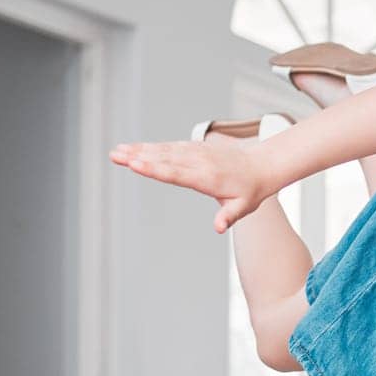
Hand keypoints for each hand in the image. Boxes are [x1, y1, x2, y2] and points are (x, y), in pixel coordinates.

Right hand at [110, 137, 273, 233]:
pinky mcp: (195, 148)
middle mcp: (199, 162)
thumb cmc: (250, 190)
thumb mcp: (243, 207)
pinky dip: (152, 146)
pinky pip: (170, 146)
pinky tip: (134, 147)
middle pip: (164, 159)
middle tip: (115, 155)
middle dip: (138, 157)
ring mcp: (197, 153)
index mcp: (208, 177)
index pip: (177, 173)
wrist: (261, 165)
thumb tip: (219, 228)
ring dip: (140, 150)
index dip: (155, 169)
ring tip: (117, 151)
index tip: (135, 164)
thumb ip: (229, 217)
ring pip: (164, 150)